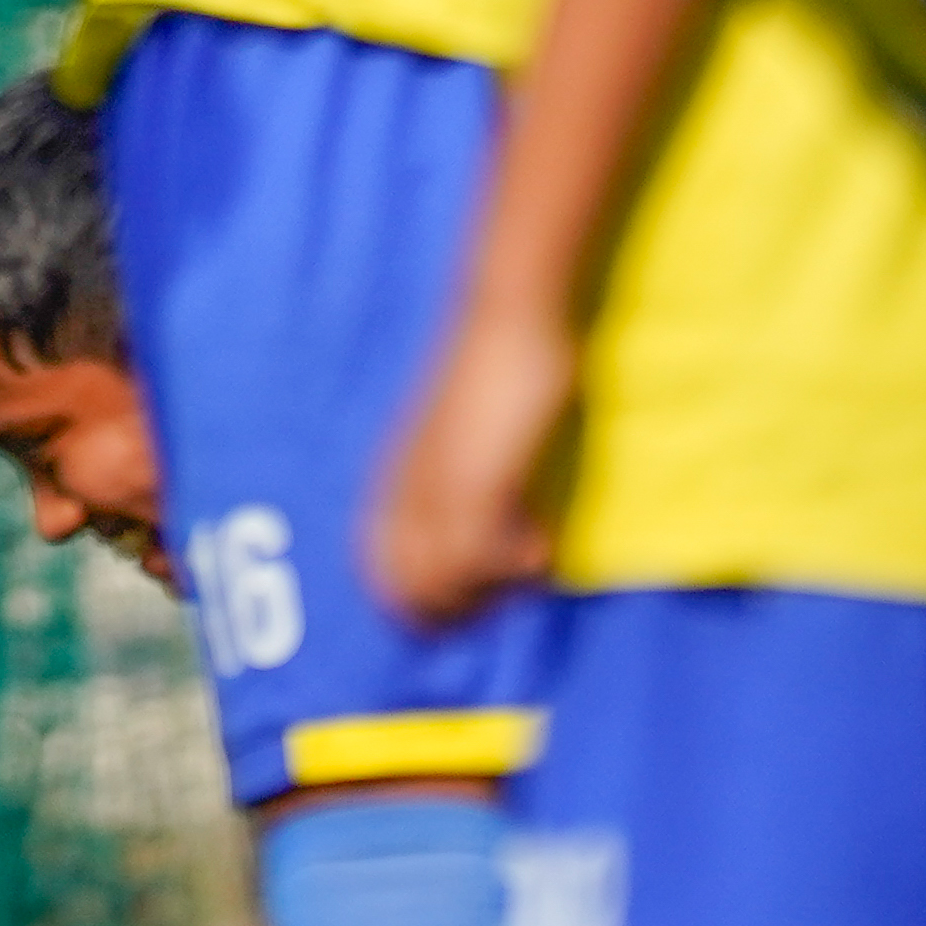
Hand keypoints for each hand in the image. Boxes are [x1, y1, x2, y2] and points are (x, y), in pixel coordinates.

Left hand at [368, 306, 571, 625]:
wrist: (509, 316)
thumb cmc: (495, 366)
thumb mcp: (465, 432)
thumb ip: (462, 470)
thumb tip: (485, 514)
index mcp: (399, 477)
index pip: (380, 564)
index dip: (418, 600)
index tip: (470, 605)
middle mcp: (409, 487)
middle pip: (406, 584)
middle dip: (456, 610)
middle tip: (509, 597)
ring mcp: (441, 485)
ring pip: (439, 578)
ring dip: (491, 591)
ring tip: (531, 568)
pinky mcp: (479, 477)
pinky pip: (480, 553)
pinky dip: (516, 565)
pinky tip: (544, 545)